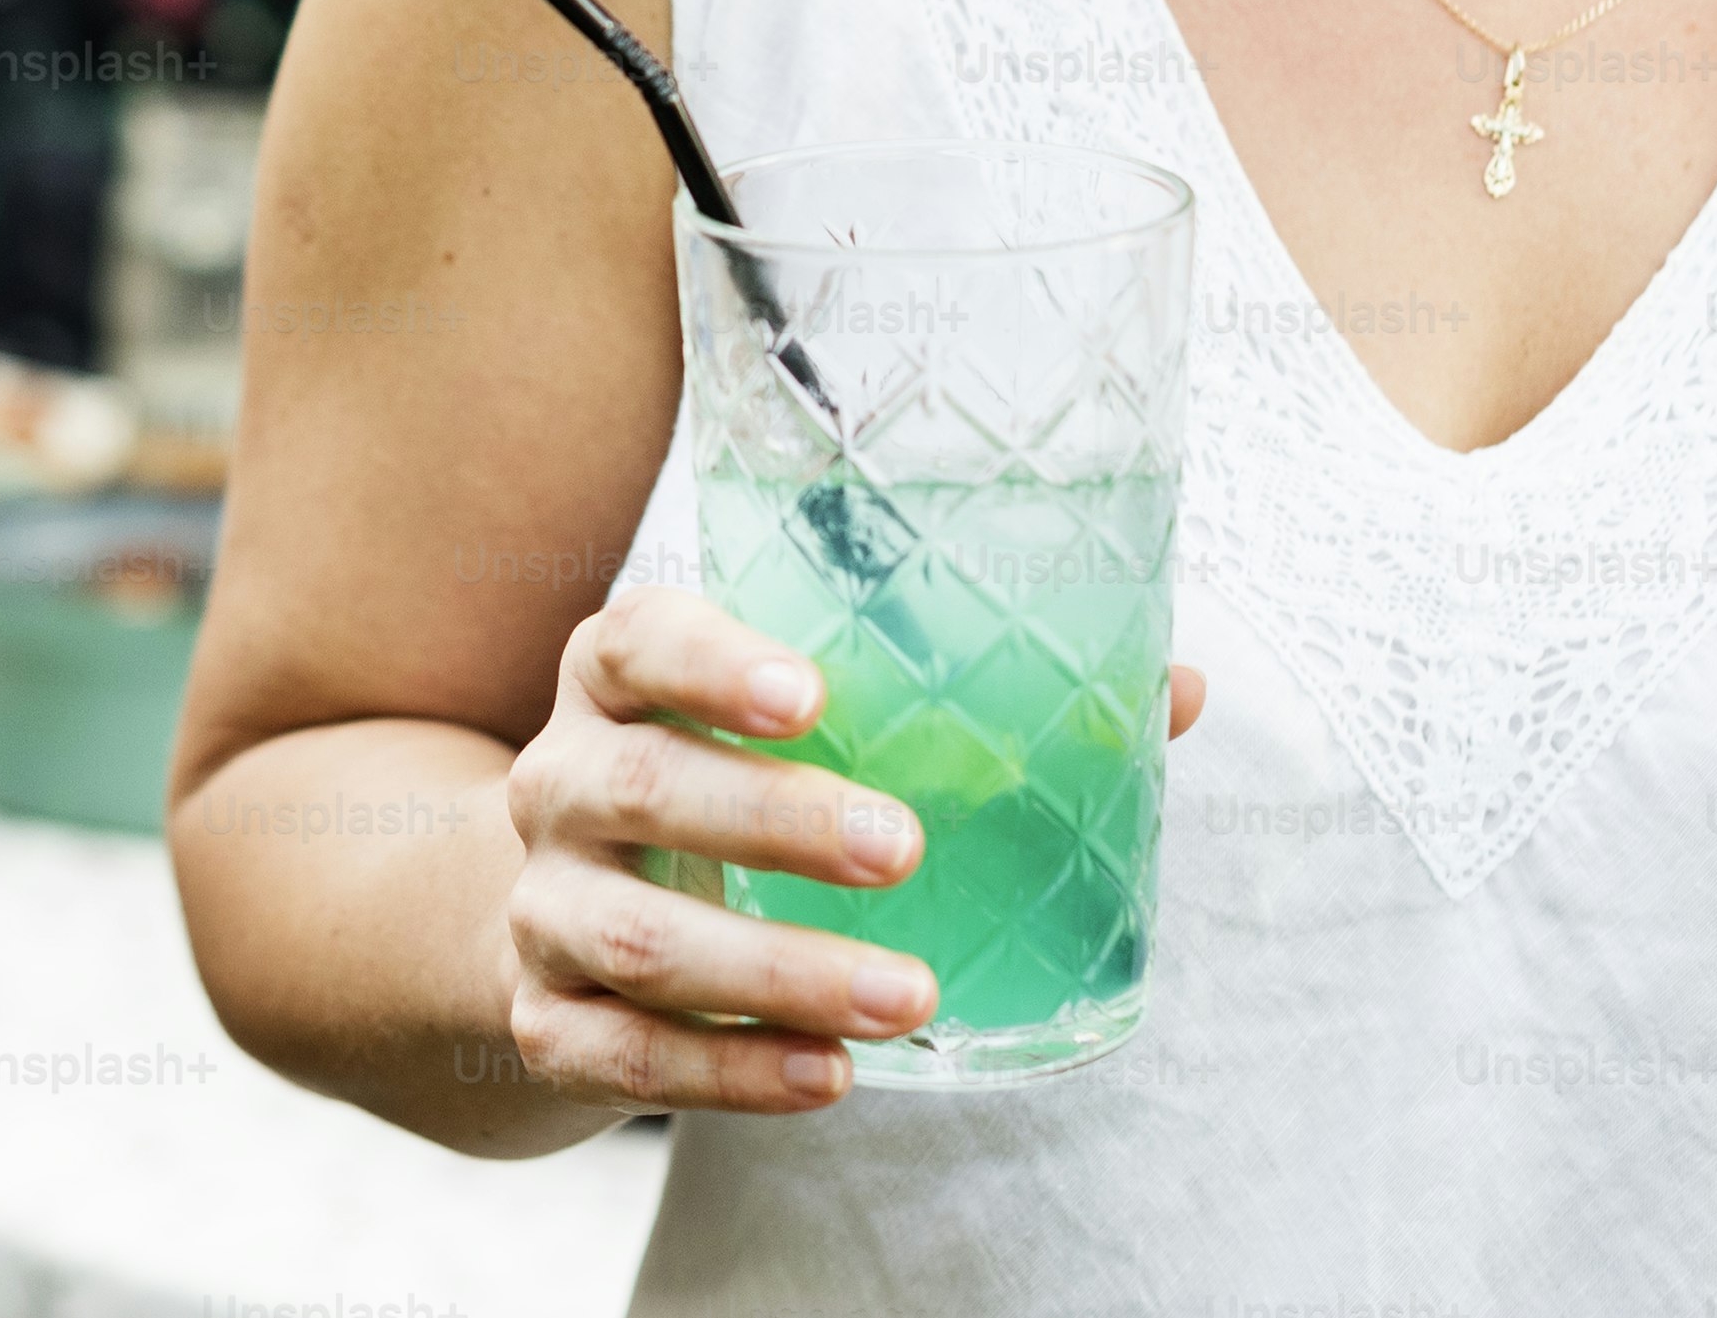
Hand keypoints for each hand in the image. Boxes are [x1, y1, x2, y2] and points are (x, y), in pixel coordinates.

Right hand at [500, 589, 1203, 1114]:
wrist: (557, 911)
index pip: (640, 640)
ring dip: (777, 969)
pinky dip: (730, 1072)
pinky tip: (829, 1076)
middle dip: (774, 819)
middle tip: (904, 846)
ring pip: (640, 940)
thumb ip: (967, 700)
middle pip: (641, 786)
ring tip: (906, 993)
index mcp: (619, 679)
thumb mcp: (799, 727)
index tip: (813, 690)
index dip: (715, 662)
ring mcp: (543, 907)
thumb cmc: (722, 788)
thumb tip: (1174, 687)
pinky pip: (628, 1058)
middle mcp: (562, 780)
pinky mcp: (545, 1021)